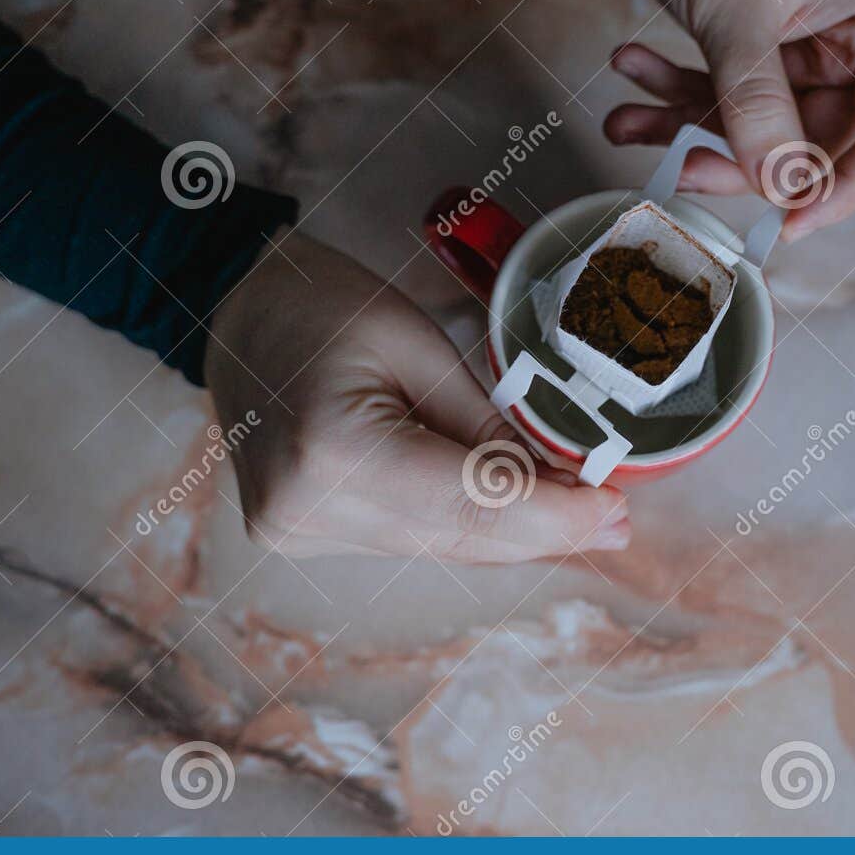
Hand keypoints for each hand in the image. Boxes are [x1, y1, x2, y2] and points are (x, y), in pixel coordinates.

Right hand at [204, 229, 628, 561]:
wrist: (237, 312)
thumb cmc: (322, 306)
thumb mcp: (421, 347)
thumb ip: (489, 427)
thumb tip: (566, 487)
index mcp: (334, 455)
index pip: (473, 507)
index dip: (556, 518)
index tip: (616, 512)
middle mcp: (308, 512)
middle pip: (461, 540)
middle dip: (548, 530)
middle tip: (618, 521)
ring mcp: (299, 533)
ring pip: (442, 548)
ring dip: (515, 534)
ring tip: (584, 515)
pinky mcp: (305, 535)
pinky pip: (413, 539)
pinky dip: (469, 526)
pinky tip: (519, 511)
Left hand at [610, 0, 854, 240]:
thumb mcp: (734, 11)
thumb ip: (755, 102)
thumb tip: (780, 187)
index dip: (846, 188)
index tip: (789, 221)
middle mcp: (850, 47)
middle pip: (810, 145)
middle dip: (737, 160)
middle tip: (676, 165)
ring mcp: (800, 54)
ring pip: (754, 132)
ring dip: (686, 131)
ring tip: (624, 120)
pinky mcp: (753, 54)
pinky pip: (719, 100)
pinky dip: (671, 98)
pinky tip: (629, 72)